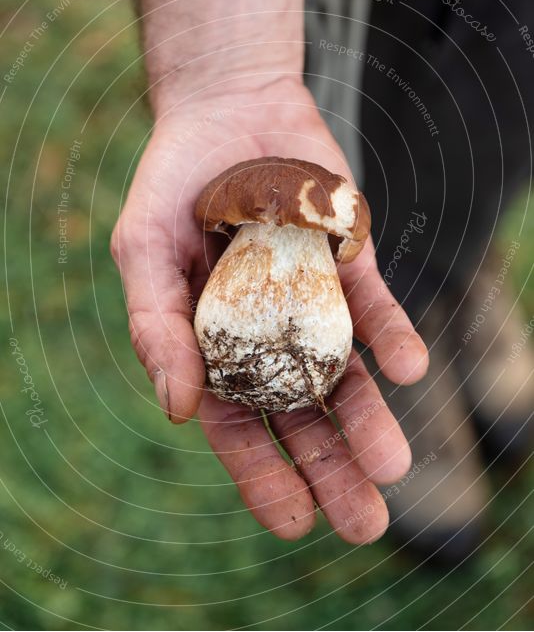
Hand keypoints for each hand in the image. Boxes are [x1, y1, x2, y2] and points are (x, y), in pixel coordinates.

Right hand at [111, 78, 428, 543]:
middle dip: (331, 468)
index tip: (294, 524)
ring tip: (393, 467)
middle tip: (365, 525)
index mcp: (213, 343)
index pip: (240, 424)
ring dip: (370, 420)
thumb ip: (156, 327)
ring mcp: (312, 300)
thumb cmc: (170, 183)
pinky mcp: (349, 261)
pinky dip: (391, 336)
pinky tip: (407, 369)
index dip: (265, 474)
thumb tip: (178, 408)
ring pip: (346, 373)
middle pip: (302, 414)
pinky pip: (373, 306)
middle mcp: (267, 333)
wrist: (226, 106)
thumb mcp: (144, 252)